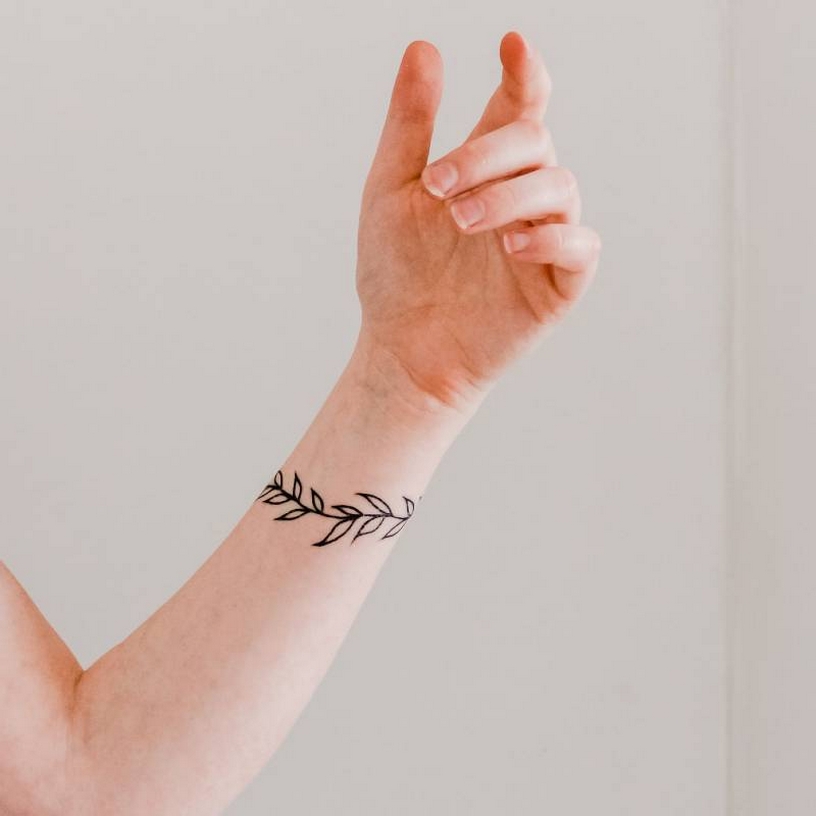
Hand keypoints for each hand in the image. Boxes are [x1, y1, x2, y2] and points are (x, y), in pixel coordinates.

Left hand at [354, 31, 600, 414]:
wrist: (402, 351)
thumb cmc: (397, 274)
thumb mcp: (392, 192)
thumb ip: (410, 125)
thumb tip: (424, 48)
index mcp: (486, 170)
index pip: (521, 107)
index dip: (525, 73)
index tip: (511, 45)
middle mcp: (521, 197)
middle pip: (536, 142)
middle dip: (489, 154)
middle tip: (439, 186)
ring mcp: (544, 240)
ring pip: (560, 188)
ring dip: (511, 195)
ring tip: (461, 221)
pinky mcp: (558, 286)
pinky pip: (580, 248)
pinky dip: (551, 240)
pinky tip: (509, 246)